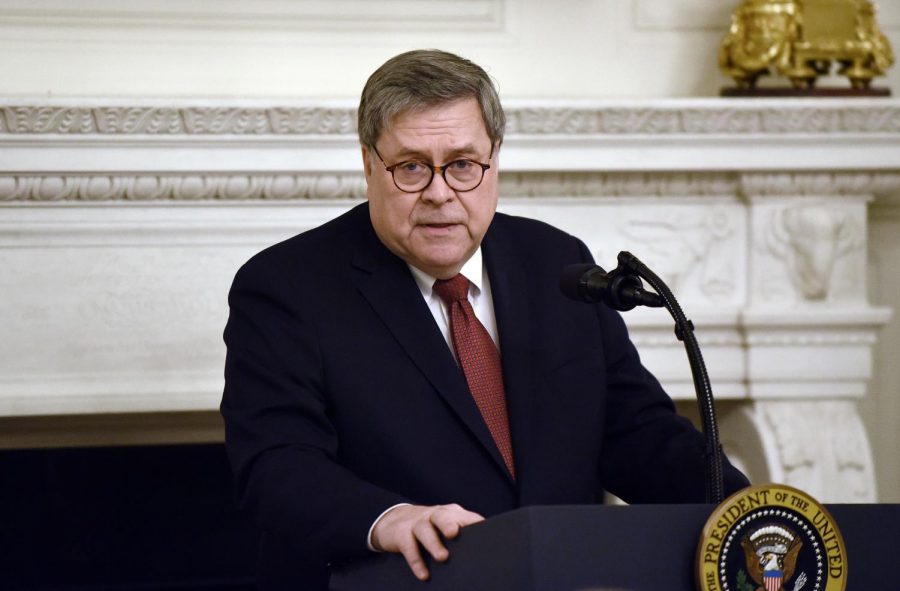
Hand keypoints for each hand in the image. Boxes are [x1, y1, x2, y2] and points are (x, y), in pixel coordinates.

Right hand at [370, 503, 484, 580]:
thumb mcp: (446, 524)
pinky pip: (408, 546)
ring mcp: (416, 523)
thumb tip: (486, 552)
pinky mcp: (401, 534)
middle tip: (454, 533)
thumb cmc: (430, 526)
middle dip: (448, 523)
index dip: (474, 522)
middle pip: (442, 516)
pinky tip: (424, 574)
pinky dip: (416, 561)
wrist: (395, 520)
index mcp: (450, 513)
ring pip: (424, 529)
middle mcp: (434, 515)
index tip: (485, 531)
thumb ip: (463, 532)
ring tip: (442, 557)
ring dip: (433, 543)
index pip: (465, 517)